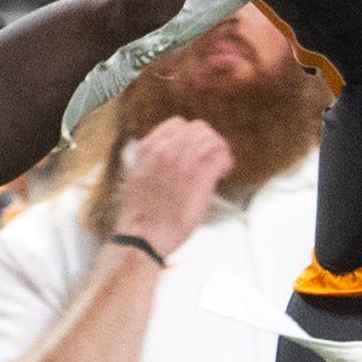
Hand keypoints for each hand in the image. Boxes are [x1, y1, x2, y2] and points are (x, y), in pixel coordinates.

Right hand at [107, 116, 233, 256]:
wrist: (143, 236)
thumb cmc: (139, 217)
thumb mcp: (135, 179)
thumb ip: (149, 163)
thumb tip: (160, 160)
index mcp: (149, 149)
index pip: (177, 124)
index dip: (189, 134)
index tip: (194, 145)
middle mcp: (167, 150)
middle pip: (198, 128)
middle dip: (207, 140)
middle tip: (212, 153)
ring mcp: (186, 162)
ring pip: (211, 139)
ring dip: (219, 149)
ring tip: (221, 162)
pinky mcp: (202, 177)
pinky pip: (221, 157)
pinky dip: (226, 162)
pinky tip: (224, 170)